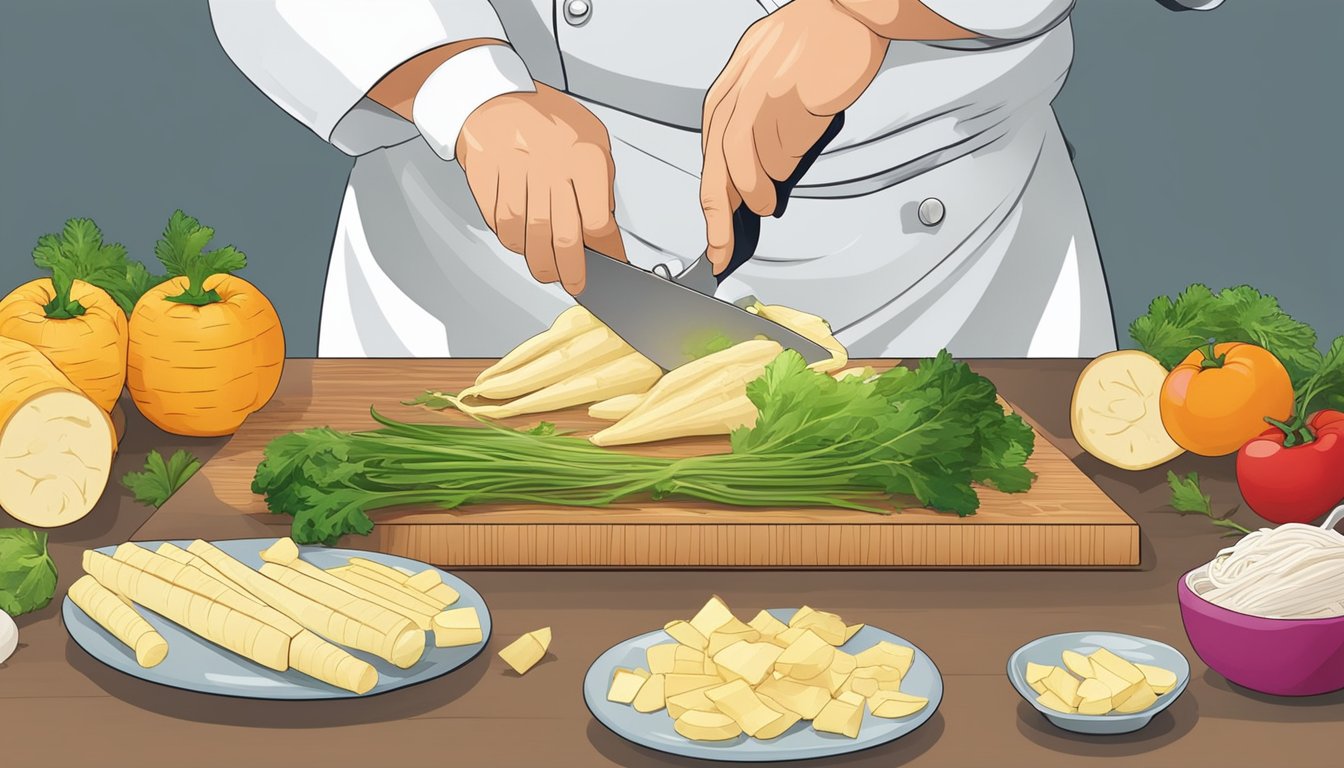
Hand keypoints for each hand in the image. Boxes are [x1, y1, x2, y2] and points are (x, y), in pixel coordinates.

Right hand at [456, 83, 624, 294]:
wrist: (492, 95)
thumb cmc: (547, 121)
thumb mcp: (592, 140)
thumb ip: (601, 186)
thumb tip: (605, 234)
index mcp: (583, 154)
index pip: (597, 220)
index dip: (605, 252)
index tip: (609, 265)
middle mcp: (549, 162)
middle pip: (561, 236)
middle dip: (570, 270)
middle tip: (573, 282)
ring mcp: (513, 169)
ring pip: (525, 235)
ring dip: (537, 261)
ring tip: (546, 270)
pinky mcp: (485, 175)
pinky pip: (498, 221)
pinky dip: (509, 238)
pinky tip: (521, 241)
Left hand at [700, 0, 884, 271]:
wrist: (849, 9)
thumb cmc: (819, 40)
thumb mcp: (771, 77)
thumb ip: (758, 121)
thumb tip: (757, 172)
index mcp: (730, 87)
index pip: (711, 153)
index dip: (711, 197)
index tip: (714, 230)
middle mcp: (738, 91)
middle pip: (717, 165)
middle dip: (718, 215)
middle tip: (721, 247)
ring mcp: (760, 95)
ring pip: (744, 162)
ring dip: (755, 192)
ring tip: (765, 206)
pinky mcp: (788, 99)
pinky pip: (781, 149)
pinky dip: (783, 169)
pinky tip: (787, 174)